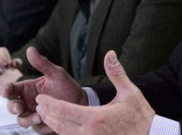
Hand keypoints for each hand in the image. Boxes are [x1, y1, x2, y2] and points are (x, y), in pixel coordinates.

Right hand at [2, 47, 86, 132]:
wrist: (81, 102)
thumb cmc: (67, 87)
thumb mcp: (56, 73)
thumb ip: (42, 63)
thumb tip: (30, 50)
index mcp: (29, 88)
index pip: (12, 89)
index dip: (6, 90)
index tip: (6, 92)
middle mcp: (28, 101)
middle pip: (12, 105)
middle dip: (13, 107)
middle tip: (20, 107)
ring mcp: (33, 113)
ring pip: (21, 119)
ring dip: (26, 119)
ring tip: (39, 116)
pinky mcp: (40, 124)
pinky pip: (34, 128)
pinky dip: (38, 126)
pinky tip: (46, 121)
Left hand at [35, 51, 154, 134]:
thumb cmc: (141, 118)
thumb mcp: (130, 92)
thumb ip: (116, 73)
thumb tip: (110, 54)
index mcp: (95, 118)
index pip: (63, 110)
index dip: (48, 104)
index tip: (40, 98)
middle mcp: (89, 133)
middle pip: (59, 124)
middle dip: (47, 114)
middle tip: (39, 105)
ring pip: (64, 134)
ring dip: (53, 124)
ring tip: (47, 115)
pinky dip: (65, 133)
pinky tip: (62, 128)